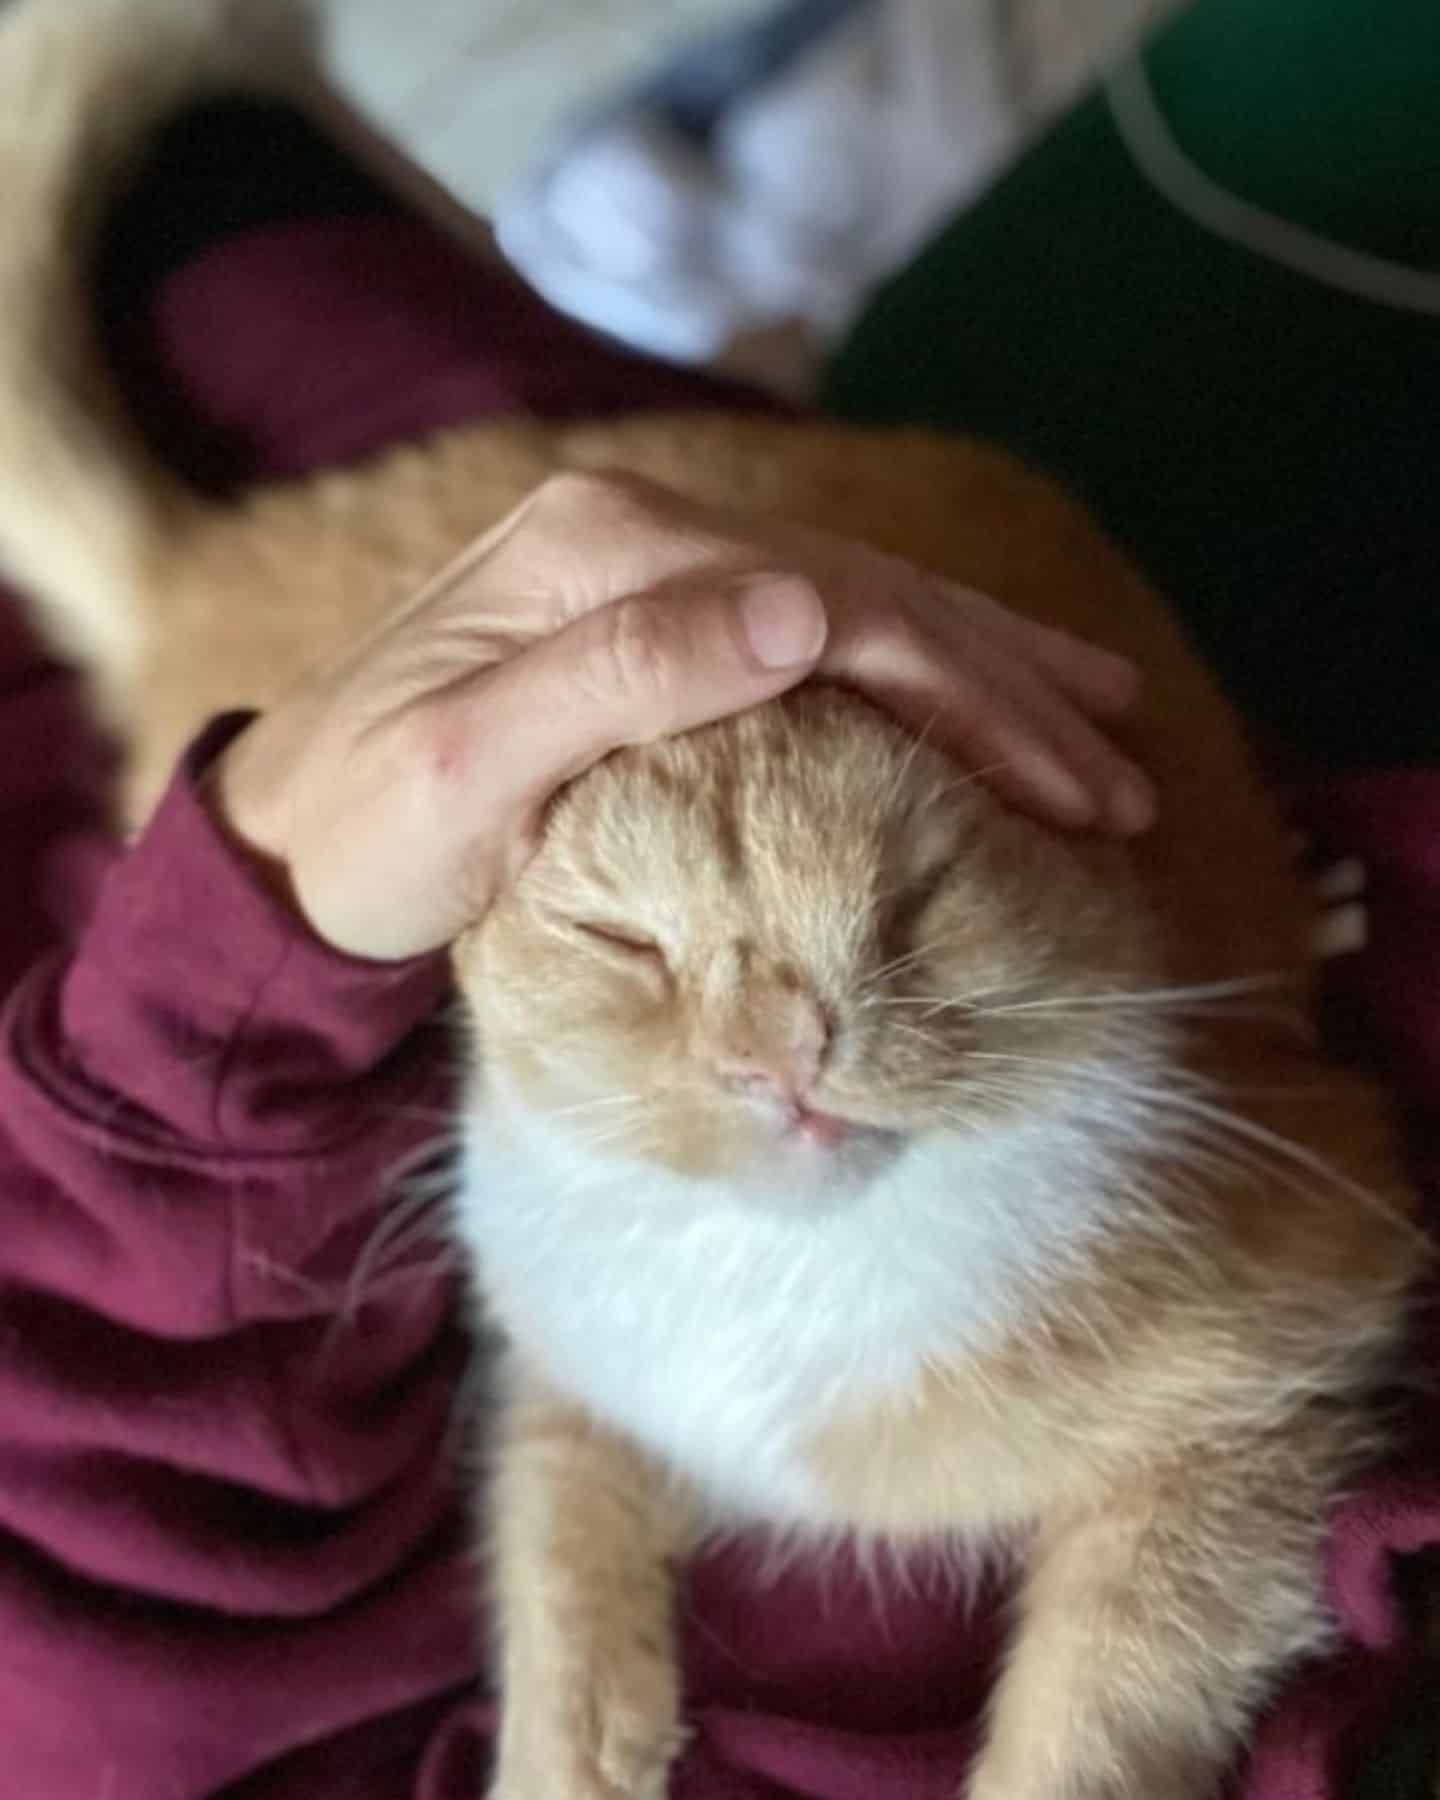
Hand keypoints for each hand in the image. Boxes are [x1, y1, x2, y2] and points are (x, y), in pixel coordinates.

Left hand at [214, 470, 1154, 960]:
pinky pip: (817, 628)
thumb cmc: (364, 837)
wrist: (285, 850)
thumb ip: (616, 677)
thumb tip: (800, 609)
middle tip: (1118, 788)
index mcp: (601, 552)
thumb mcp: (463, 768)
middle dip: (1007, 691)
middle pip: (868, 596)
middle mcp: (636, 532)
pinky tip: (991, 691)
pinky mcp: (654, 616)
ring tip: (1105, 730)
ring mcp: (649, 566)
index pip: (835, 609)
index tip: (1067, 787)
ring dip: (991, 670)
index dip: (967, 695)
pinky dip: (919, 664)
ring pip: (863, 603)